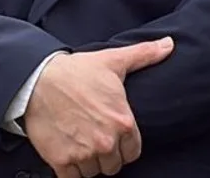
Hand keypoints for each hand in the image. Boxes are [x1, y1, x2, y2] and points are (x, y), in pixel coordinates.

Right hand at [23, 37, 174, 177]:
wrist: (39, 80)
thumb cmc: (78, 71)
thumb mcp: (114, 60)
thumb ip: (145, 55)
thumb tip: (169, 44)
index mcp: (124, 122)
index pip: (133, 152)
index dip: (124, 146)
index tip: (114, 137)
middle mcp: (106, 142)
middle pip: (113, 165)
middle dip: (107, 156)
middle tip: (96, 140)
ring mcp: (83, 153)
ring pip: (93, 173)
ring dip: (89, 163)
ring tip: (82, 144)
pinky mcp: (61, 160)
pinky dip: (70, 171)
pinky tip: (68, 153)